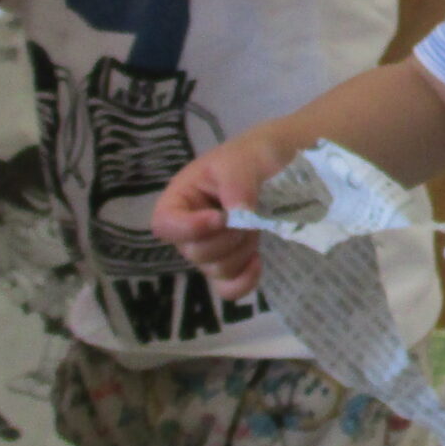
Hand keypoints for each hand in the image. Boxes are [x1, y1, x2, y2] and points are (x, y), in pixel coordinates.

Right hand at [152, 128, 296, 299]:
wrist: (280, 163)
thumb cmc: (254, 156)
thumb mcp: (243, 159)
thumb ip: (237, 185)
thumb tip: (237, 217)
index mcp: (181, 198)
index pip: (164, 225)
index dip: (189, 228)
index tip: (220, 217)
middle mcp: (189, 228)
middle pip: (194, 253)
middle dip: (228, 238)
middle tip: (250, 215)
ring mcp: (209, 248)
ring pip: (215, 270)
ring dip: (242, 252)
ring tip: (256, 226)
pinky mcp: (231, 263)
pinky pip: (228, 289)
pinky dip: (244, 281)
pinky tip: (258, 261)